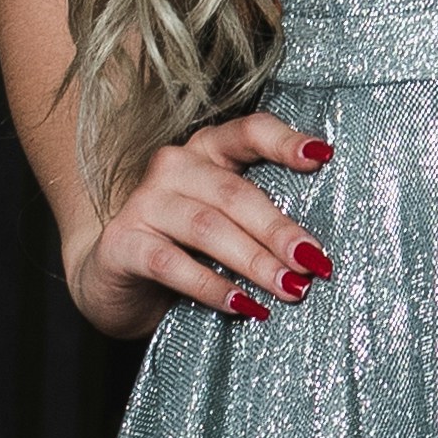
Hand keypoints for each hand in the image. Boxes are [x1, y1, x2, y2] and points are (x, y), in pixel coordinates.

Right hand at [72, 111, 336, 342]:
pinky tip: (241, 305)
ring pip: (207, 227)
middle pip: (235, 193)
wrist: (114, 281)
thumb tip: (318, 253)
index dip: (285, 142)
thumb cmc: (186, 250)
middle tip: (315, 263)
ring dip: (253, 261)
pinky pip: (171, 263)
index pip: (248, 132)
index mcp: (206, 150)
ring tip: (289, 289)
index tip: (323, 158)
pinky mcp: (122, 243)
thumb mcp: (226, 225)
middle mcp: (173, 167)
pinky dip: (211, 286)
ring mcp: (143, 203)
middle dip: (279, 231)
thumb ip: (261, 221)